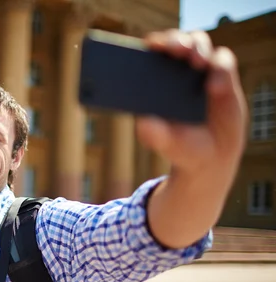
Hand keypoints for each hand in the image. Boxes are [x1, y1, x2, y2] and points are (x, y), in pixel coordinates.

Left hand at [136, 30, 246, 176]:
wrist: (211, 155)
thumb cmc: (181, 145)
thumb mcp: (166, 143)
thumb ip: (153, 134)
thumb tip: (142, 122)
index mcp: (154, 81)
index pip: (149, 53)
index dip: (150, 45)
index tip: (151, 47)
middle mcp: (176, 70)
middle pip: (174, 41)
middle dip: (174, 40)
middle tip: (177, 49)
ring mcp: (201, 70)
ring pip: (198, 42)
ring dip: (197, 46)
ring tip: (197, 62)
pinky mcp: (224, 75)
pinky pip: (223, 60)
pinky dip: (220, 68)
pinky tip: (214, 88)